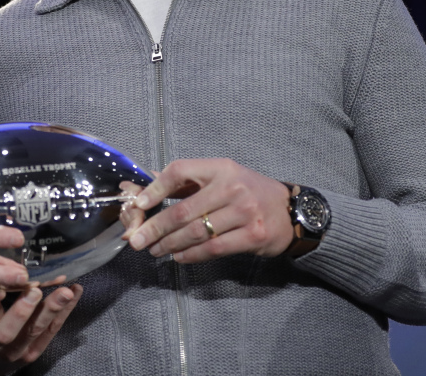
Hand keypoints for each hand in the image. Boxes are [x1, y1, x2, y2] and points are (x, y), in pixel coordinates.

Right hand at [0, 282, 82, 375]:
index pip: (3, 331)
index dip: (18, 312)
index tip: (29, 289)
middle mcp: (8, 349)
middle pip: (28, 331)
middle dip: (42, 309)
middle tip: (52, 288)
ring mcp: (25, 350)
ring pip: (44, 329)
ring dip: (58, 308)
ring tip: (68, 289)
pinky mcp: (38, 347)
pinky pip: (54, 329)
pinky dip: (66, 310)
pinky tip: (75, 292)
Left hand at [125, 158, 292, 262]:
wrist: (289, 210)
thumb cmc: (246, 191)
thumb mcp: (219, 176)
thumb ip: (184, 183)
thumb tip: (143, 189)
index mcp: (219, 168)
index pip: (179, 172)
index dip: (155, 189)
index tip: (138, 205)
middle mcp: (231, 187)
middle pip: (183, 210)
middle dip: (155, 227)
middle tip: (136, 240)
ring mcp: (244, 212)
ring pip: (195, 233)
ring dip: (169, 244)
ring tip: (154, 250)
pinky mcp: (253, 236)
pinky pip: (213, 249)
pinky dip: (191, 255)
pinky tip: (178, 257)